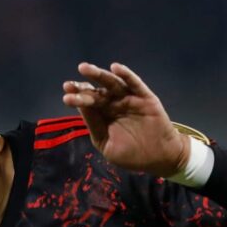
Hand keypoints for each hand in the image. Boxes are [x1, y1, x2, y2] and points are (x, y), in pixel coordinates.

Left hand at [62, 62, 189, 175]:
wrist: (160, 158)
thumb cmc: (132, 155)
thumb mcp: (107, 145)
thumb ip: (95, 127)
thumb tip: (81, 107)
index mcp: (104, 115)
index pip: (88, 103)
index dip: (77, 97)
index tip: (66, 94)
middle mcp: (115, 104)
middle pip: (97, 92)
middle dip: (82, 87)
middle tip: (70, 85)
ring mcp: (129, 99)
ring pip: (112, 84)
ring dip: (99, 75)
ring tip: (84, 69)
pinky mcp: (145, 97)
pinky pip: (135, 83)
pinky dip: (126, 75)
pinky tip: (115, 68)